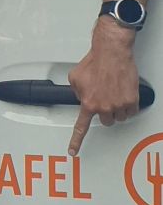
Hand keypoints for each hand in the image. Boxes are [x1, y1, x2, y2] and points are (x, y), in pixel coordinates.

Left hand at [67, 19, 140, 155]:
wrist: (111, 53)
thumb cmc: (95, 63)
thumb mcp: (75, 78)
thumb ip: (77, 92)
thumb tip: (82, 98)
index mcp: (88, 103)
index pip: (81, 127)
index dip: (76, 141)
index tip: (73, 151)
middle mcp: (103, 107)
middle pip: (106, 120)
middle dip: (105, 111)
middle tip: (105, 98)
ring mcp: (119, 105)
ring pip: (119, 116)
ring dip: (117, 108)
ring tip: (114, 92)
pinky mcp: (132, 100)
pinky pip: (131, 110)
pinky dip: (128, 104)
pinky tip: (123, 93)